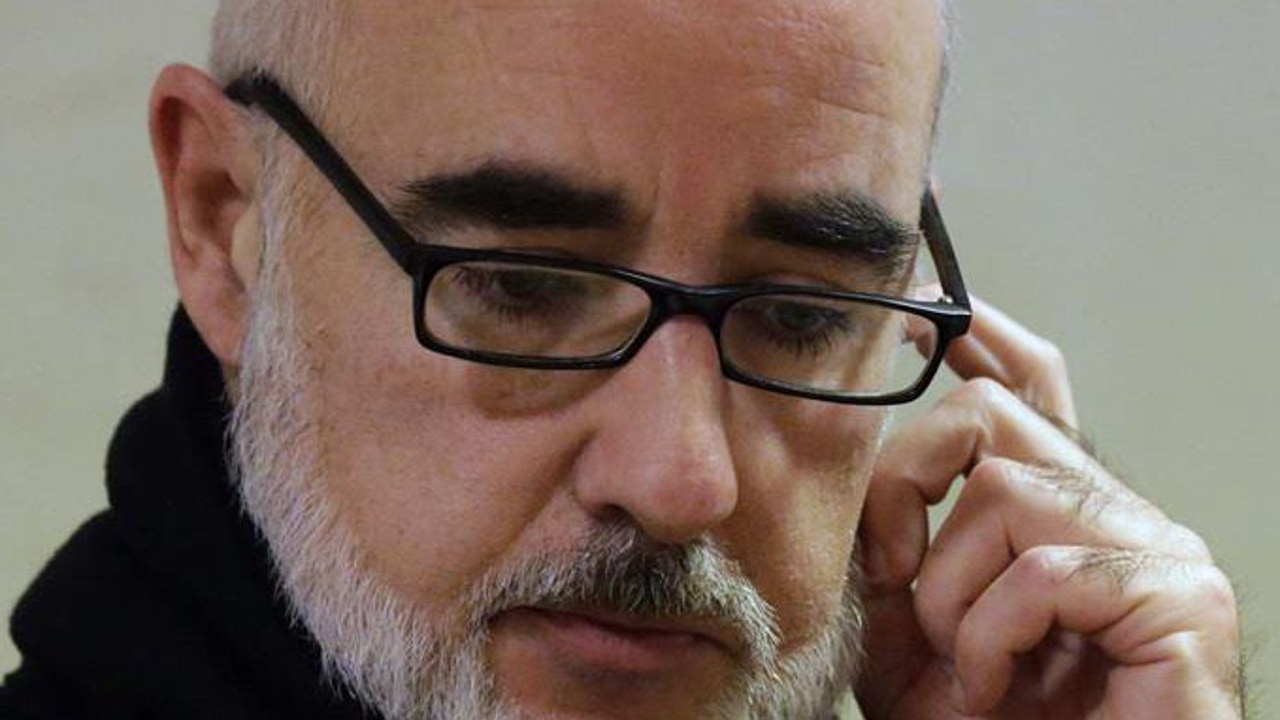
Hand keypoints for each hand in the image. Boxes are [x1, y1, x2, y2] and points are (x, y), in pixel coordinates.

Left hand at [854, 295, 1242, 718]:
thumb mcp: (910, 640)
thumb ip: (888, 559)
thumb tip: (856, 479)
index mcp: (1053, 512)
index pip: (1026, 389)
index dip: (979, 336)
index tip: (918, 307)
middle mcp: (1109, 510)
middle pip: (990, 412)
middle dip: (907, 485)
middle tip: (893, 574)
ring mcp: (1153, 544)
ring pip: (1004, 488)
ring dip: (950, 595)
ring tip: (966, 665)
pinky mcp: (1179, 593)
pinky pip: (1043, 568)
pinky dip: (991, 636)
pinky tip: (996, 684)